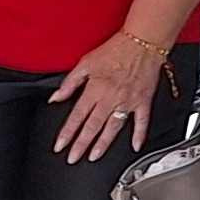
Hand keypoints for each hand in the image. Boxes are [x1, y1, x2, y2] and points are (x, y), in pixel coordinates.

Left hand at [51, 30, 170, 162]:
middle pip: (92, 126)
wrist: (143, 41)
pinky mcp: (143, 100)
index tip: (60, 146)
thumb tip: (56, 97)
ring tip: (94, 156)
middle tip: (73, 158)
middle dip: (81, 144)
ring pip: (113, 127)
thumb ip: (69, 82)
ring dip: (103, 144)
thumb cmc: (116, 49)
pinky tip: (135, 146)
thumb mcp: (86, 62)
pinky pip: (142, 121)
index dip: (67, 133)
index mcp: (95, 89)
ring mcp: (128, 101)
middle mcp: (110, 98)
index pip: (77, 116)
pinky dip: (139, 134)